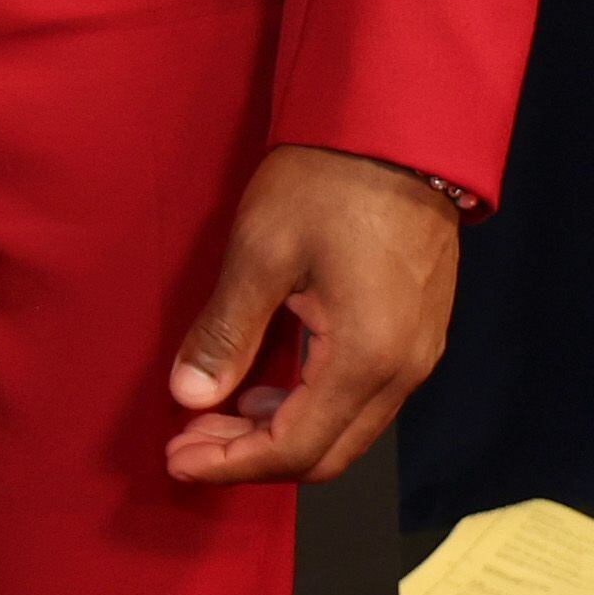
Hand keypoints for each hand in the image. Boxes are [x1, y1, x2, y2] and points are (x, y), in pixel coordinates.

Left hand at [165, 144, 461, 483]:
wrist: (398, 131)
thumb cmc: (326, 183)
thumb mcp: (260, 251)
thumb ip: (226, 332)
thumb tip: (188, 396)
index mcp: (367, 359)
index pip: (296, 449)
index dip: (232, 463)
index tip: (177, 458)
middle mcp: (404, 372)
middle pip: (327, 452)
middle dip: (252, 457)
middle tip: (187, 442)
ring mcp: (417, 354)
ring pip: (347, 429)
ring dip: (280, 433)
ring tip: (214, 415)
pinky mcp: (416, 333)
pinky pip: (362, 398)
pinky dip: (310, 406)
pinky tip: (265, 386)